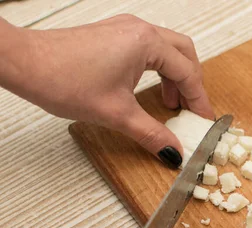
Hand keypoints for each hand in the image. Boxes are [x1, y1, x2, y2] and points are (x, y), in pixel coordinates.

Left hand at [0, 15, 214, 167]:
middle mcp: (140, 30)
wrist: (23, 63)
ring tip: (171, 104)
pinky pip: (149, 48)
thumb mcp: (116, 114)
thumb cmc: (62, 79)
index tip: (204, 120)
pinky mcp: (113, 34)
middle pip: (184, 53)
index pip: (188, 73)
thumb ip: (151, 134)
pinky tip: (150, 89)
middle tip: (191, 110)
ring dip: (175, 76)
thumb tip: (173, 151)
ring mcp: (125, 29)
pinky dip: (158, 69)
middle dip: (192, 84)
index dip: (199, 100)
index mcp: (146, 43)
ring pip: (168, 49)